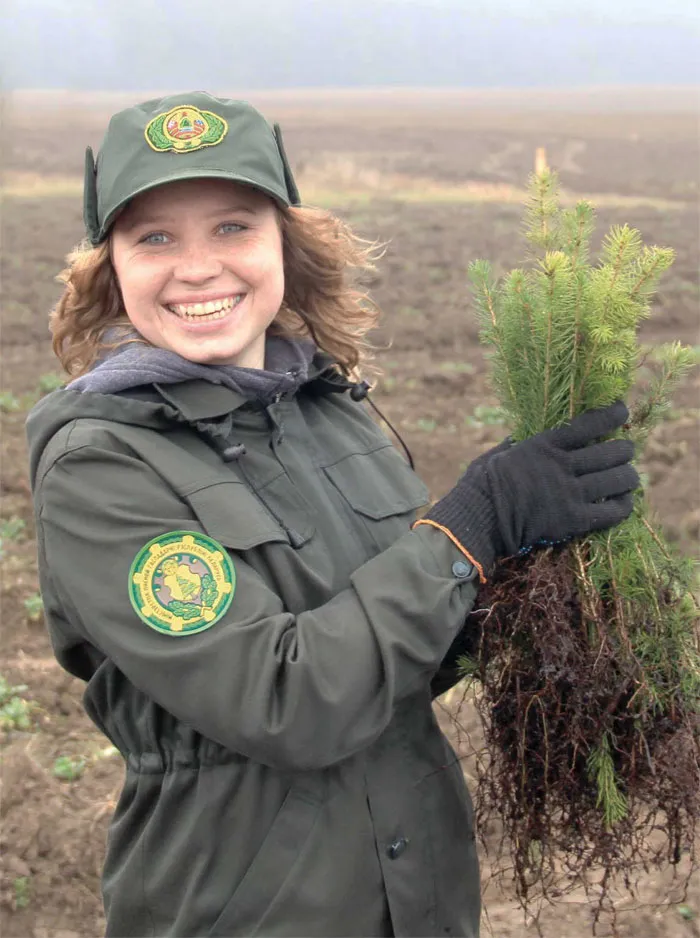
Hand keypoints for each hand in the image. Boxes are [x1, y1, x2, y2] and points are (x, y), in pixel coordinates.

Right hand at [416, 401, 638, 578]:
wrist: (478, 519)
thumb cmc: (482, 484)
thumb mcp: (501, 453)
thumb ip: (521, 442)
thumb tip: (528, 432)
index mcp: (544, 445)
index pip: (590, 423)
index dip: (613, 415)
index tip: (622, 412)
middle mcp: (562, 466)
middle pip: (613, 452)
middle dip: (625, 449)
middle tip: (624, 451)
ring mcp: (570, 494)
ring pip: (619, 480)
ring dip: (628, 477)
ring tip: (628, 477)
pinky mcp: (573, 520)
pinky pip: (612, 512)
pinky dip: (623, 506)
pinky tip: (623, 503)